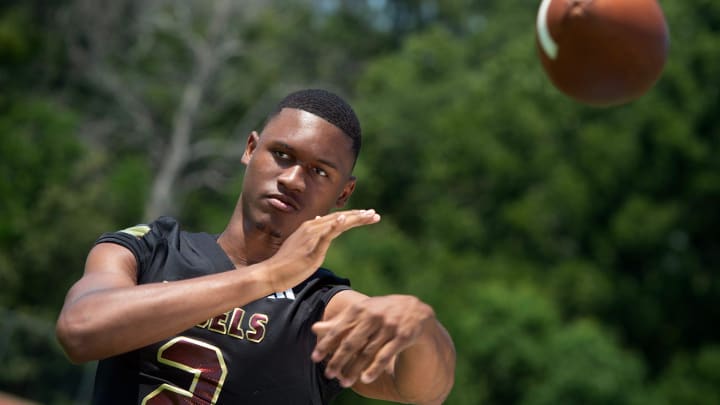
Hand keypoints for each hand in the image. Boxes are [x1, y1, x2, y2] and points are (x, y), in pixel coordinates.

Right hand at [264, 209, 379, 291]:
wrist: (272, 273)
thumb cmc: (287, 263)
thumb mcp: (303, 246)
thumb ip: (314, 235)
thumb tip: (321, 222)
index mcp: (312, 228)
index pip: (337, 219)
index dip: (353, 217)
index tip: (368, 216)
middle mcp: (312, 227)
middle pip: (341, 218)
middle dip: (359, 216)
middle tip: (376, 215)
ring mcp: (312, 236)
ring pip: (337, 223)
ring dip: (355, 218)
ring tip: (370, 215)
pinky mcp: (311, 246)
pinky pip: (325, 233)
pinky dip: (335, 225)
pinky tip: (344, 220)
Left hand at [311, 294, 434, 387]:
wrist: (415, 310)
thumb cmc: (381, 312)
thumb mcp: (361, 313)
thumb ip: (339, 322)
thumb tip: (314, 328)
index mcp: (360, 309)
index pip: (339, 329)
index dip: (326, 344)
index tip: (314, 358)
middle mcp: (373, 316)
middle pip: (351, 342)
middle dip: (338, 360)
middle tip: (328, 374)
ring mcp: (389, 326)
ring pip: (367, 352)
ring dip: (354, 369)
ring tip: (344, 383)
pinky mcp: (403, 336)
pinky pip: (385, 356)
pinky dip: (374, 369)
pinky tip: (365, 379)